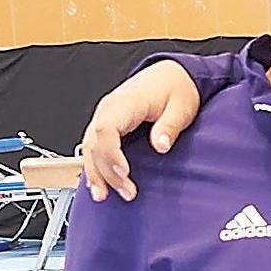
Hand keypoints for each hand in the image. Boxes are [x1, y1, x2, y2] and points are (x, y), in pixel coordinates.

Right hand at [81, 60, 199, 201]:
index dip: (111, 155)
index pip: (106, 130)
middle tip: (126, 193)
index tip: (125, 174)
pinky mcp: (108, 124)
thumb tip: (160, 146)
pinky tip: (98, 183)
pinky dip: (95, 165)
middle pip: (96, 144)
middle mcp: (109, 109)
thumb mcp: (181, 107)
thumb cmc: (176, 88)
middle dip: (107, 172)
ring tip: (103, 196)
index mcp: (125, 103)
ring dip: (95, 173)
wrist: (172, 74)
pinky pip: (94, 146)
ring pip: (90, 147)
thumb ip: (169, 127)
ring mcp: (105, 116)